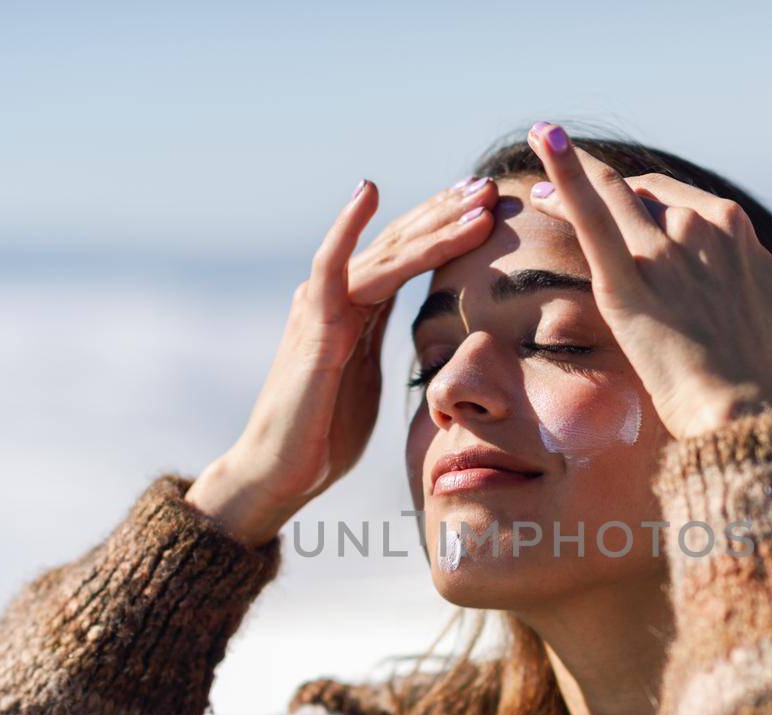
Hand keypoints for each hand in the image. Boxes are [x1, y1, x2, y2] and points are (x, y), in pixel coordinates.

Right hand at [187, 176, 498, 545]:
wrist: (280, 471)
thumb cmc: (324, 434)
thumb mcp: (369, 380)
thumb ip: (386, 347)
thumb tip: (424, 343)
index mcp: (358, 309)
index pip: (408, 256)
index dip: (446, 229)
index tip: (488, 206)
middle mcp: (338, 295)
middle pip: (401, 242)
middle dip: (447, 213)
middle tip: (491, 185)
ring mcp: (323, 306)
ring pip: (385, 253)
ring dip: (432, 224)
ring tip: (473, 199)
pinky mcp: (312, 326)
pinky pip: (331, 267)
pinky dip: (347, 227)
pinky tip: (368, 192)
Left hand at [524, 121, 771, 437]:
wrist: (747, 413)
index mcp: (733, 226)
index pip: (676, 198)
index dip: (644, 196)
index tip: (619, 199)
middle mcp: (697, 227)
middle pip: (638, 195)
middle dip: (601, 185)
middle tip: (554, 181)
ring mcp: (660, 254)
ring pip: (608, 196)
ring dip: (569, 172)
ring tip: (540, 148)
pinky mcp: (624, 285)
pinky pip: (590, 218)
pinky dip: (566, 174)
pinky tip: (544, 138)